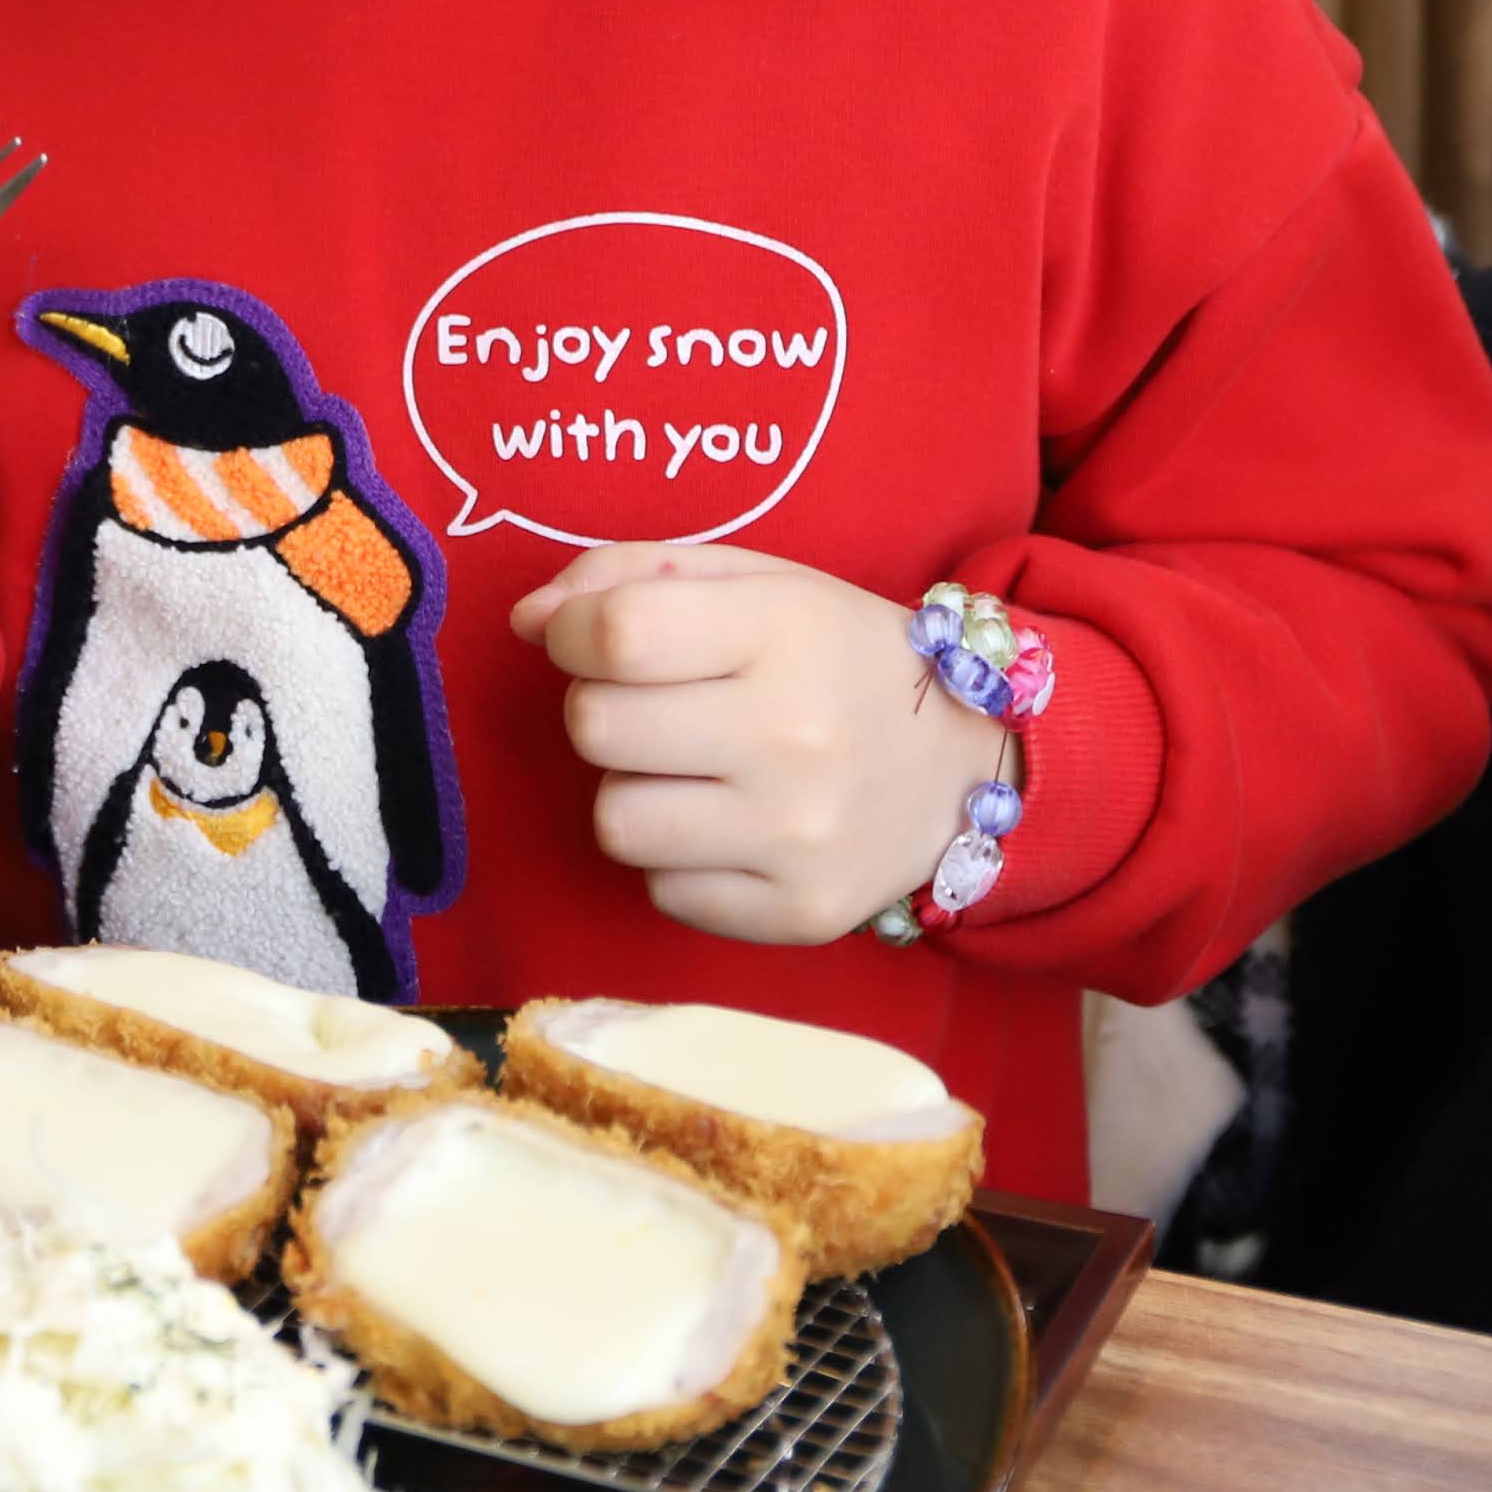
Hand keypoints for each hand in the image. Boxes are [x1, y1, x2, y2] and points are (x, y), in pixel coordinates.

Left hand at [509, 542, 1005, 944]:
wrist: (962, 768)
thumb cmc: (836, 658)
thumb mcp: (755, 580)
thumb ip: (630, 576)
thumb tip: (529, 622)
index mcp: (785, 631)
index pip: (617, 635)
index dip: (571, 634)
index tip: (584, 639)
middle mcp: (794, 736)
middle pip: (595, 728)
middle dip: (601, 709)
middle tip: (654, 706)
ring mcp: (797, 837)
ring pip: (614, 821)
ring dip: (632, 789)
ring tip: (690, 770)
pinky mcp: (796, 914)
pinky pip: (663, 889)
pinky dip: (676, 857)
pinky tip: (728, 826)